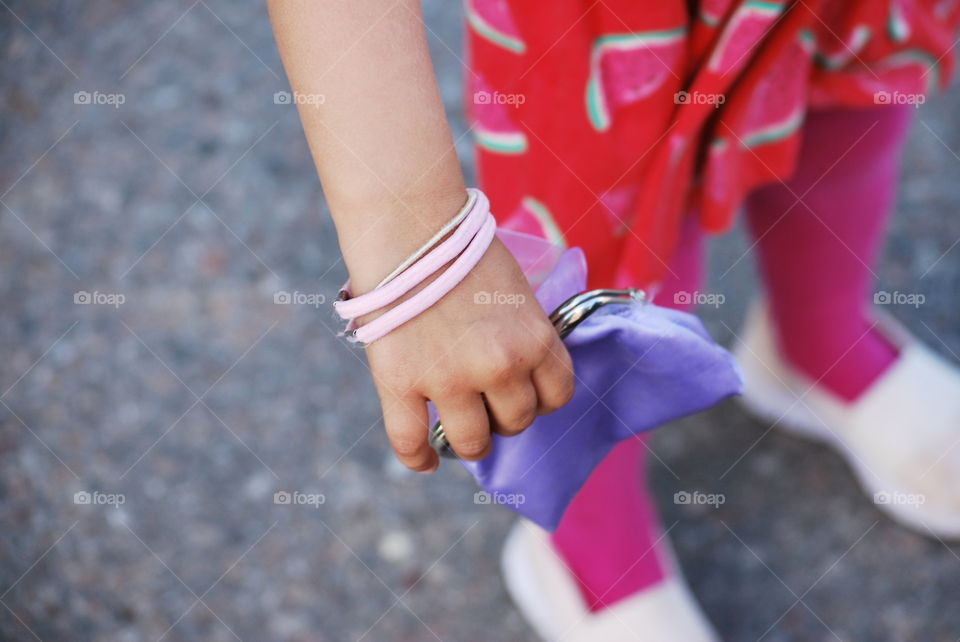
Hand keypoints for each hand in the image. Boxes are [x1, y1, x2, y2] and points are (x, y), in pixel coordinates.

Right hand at [364, 237, 574, 471]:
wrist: (410, 226)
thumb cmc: (465, 249)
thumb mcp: (518, 291)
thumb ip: (525, 335)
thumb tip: (522, 374)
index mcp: (534, 340)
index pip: (557, 396)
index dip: (541, 398)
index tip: (525, 393)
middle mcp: (499, 367)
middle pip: (516, 421)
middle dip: (505, 416)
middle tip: (487, 403)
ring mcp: (448, 380)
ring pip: (472, 443)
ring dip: (471, 441)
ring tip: (460, 431)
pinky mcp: (401, 384)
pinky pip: (411, 442)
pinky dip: (417, 458)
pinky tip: (423, 461)